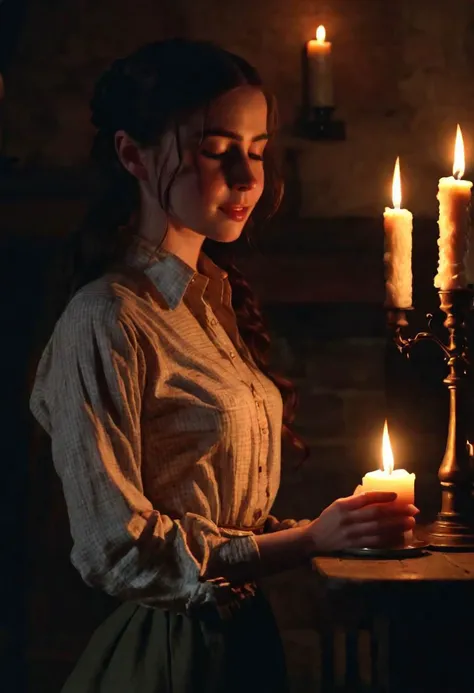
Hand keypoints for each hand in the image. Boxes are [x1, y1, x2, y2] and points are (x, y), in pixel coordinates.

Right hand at [302, 491, 418, 552]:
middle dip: (397, 511)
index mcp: (343, 505)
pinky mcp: (355, 547)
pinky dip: (389, 540)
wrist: (314, 540)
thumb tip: (376, 494)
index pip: (366, 498)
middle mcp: (348, 519)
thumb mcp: (337, 505)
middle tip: (413, 510)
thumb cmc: (328, 520)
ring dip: (397, 526)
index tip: (396, 495)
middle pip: (376, 514)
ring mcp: (352, 534)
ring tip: (410, 523)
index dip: (382, 496)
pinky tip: (400, 538)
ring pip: (379, 529)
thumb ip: (354, 501)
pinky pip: (376, 543)